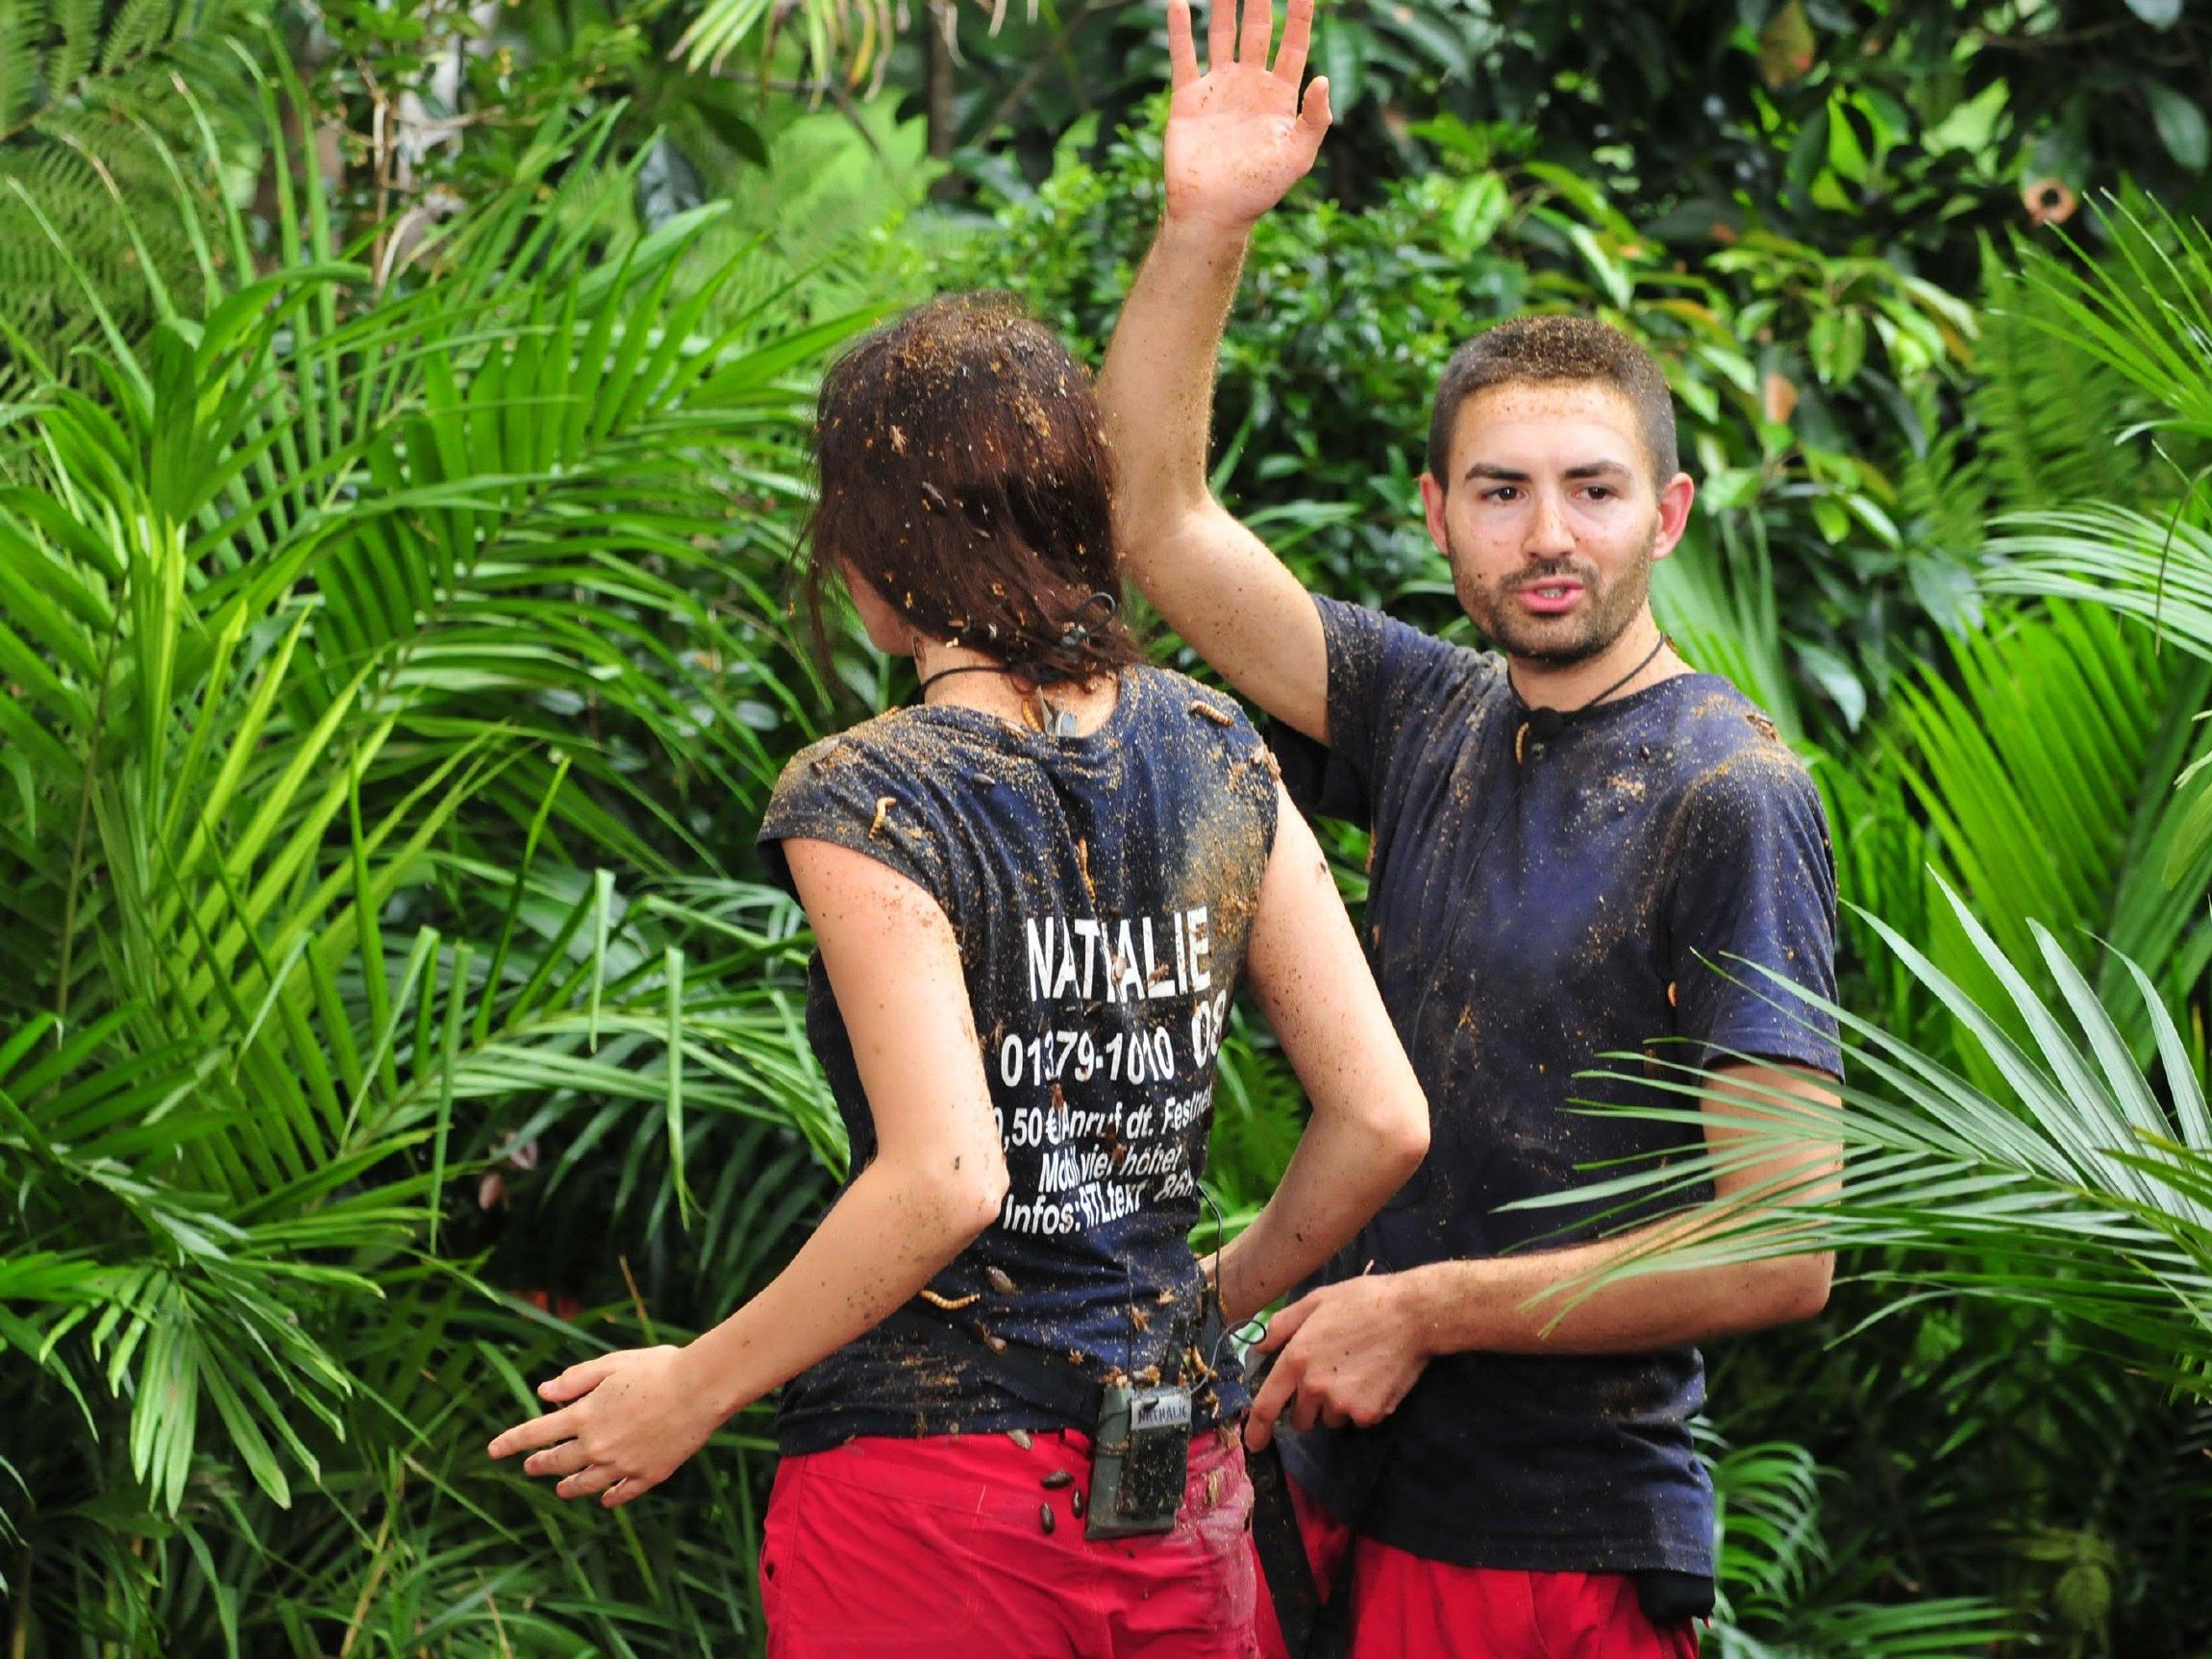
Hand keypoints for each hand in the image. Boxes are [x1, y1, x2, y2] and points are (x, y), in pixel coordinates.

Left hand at [487, 1344, 725, 1507]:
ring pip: (585, 1484)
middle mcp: (597, 1445)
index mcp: (585, 1414)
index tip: (493, 1450)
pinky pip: (622, 1494)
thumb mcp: (612, 1364)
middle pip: (557, 1462)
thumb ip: (576, 1379)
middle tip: (530, 1466)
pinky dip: (610, 1498)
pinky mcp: (648, 1475)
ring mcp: (622, 1465)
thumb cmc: (658, 1368)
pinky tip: (605, 1499)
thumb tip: (542, 1392)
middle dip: (539, 1464)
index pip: (536, 1432)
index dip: (512, 1441)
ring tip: (561, 1489)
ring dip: (568, 1487)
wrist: (702, 1389)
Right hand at [1165, 0, 1331, 232]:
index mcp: (1280, 95)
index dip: (1300, 13)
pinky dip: (1180, 30)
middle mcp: (1250, 84)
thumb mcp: (1298, 157)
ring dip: (1223, 4)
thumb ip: (1315, 119)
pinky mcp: (1188, 98)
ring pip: (1222, 33)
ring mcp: (1219, 88)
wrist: (1212, 212)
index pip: (1294, 43)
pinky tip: (1179, 2)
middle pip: (1258, 28)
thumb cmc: (1258, 190)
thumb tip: (1323, 78)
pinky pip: (1184, 57)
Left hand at [1242, 1275, 1427, 1450]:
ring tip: (1356, 1373)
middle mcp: (1315, 1387)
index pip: (1267, 1405)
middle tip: (1327, 1379)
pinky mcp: (1369, 1414)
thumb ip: (1282, 1325)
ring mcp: (1343, 1403)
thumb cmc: (1362, 1301)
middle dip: (1307, 1407)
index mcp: (1296, 1358)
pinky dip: (1361, 1407)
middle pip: (1300, 1419)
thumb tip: (1259, 1347)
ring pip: (1330, 1419)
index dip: (1257, 1429)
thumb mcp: (1315, 1301)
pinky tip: (1374, 1379)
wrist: (1412, 1315)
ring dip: (1336, 1405)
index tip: (1254, 1443)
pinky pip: (1356, 1420)